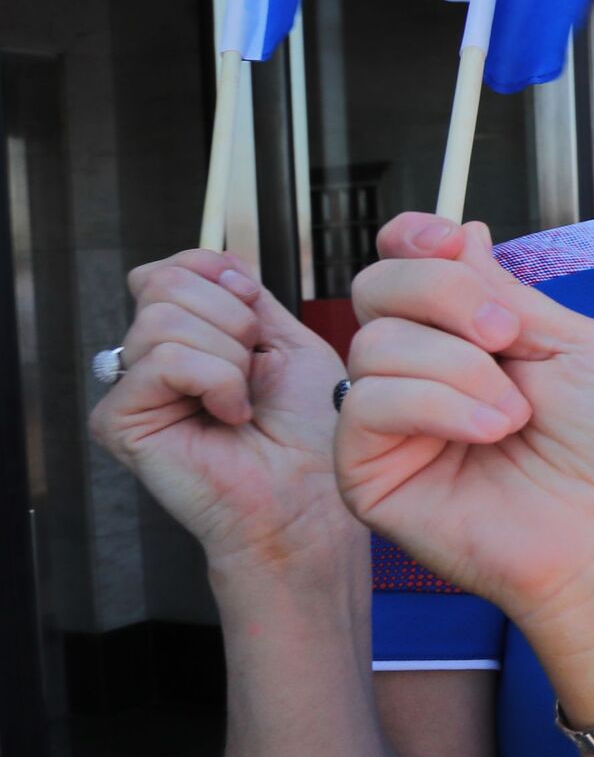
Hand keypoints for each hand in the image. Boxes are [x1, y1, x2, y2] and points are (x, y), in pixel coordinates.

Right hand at [86, 250, 350, 574]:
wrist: (312, 493)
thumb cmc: (310, 430)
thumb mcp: (289, 342)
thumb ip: (245, 297)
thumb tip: (213, 263)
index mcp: (189, 338)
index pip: (175, 267)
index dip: (222, 275)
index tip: (257, 313)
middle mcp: (151, 361)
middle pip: (166, 283)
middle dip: (233, 319)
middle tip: (255, 371)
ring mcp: (131, 390)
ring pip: (163, 320)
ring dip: (229, 355)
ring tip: (244, 398)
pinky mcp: (119, 421)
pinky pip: (164, 361)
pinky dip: (215, 380)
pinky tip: (230, 414)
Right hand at [334, 214, 593, 654]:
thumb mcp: (577, 344)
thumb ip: (507, 292)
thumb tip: (460, 234)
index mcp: (473, 336)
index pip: (408, 264)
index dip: (415, 240)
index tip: (447, 240)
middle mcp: (426, 371)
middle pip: (378, 287)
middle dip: (442, 293)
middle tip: (505, 336)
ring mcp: (395, 423)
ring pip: (375, 342)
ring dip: (458, 367)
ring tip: (515, 415)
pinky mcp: (370, 473)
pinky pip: (366, 403)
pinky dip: (434, 404)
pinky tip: (488, 432)